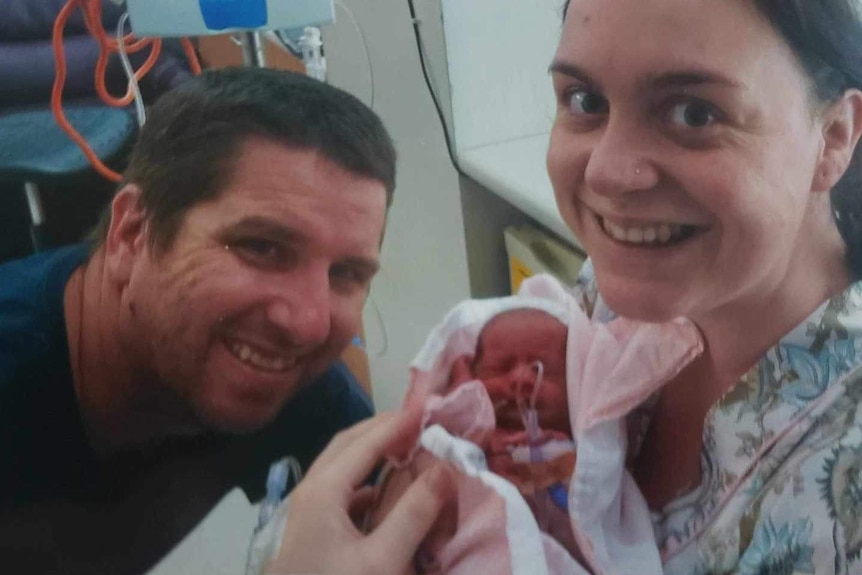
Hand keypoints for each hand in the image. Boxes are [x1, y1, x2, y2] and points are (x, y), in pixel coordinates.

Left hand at [265, 412, 455, 574]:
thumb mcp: (382, 561)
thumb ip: (414, 513)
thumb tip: (447, 468)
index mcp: (323, 491)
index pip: (366, 442)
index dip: (399, 422)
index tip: (430, 407)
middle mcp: (309, 492)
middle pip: (347, 445)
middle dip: (382, 428)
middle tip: (419, 421)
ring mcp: (305, 513)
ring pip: (340, 468)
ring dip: (371, 453)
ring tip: (407, 448)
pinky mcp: (309, 534)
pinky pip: (339, 493)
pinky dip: (364, 483)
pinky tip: (384, 497)